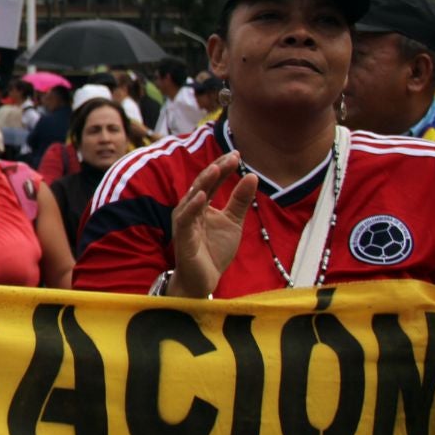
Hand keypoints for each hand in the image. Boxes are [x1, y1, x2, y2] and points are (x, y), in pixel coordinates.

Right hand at [169, 151, 257, 297]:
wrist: (204, 280)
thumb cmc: (214, 250)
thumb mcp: (233, 222)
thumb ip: (240, 200)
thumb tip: (252, 176)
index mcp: (200, 204)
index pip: (211, 181)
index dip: (223, 168)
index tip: (237, 154)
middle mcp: (189, 209)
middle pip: (202, 183)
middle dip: (216, 169)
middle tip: (232, 156)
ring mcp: (185, 221)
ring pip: (192, 196)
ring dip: (204, 182)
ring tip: (217, 169)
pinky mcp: (182, 236)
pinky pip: (186, 218)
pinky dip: (193, 206)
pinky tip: (202, 195)